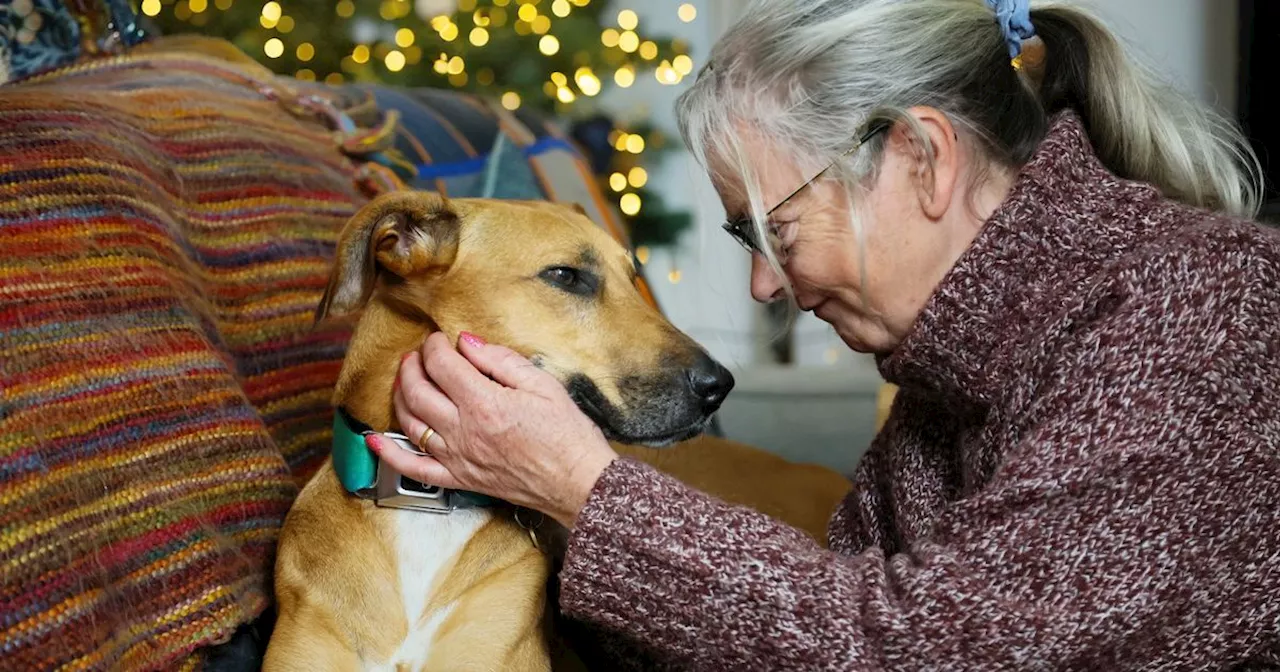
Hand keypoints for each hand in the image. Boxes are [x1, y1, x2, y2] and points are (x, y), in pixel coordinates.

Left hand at [368, 331, 617, 526]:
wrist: (577, 482)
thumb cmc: (567, 435)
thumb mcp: (543, 384)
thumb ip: (501, 361)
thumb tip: (467, 343)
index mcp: (484, 403)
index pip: (442, 365)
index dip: (434, 346)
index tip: (439, 339)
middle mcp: (464, 431)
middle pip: (418, 391)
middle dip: (412, 366)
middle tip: (418, 355)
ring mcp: (458, 458)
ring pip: (410, 423)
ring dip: (400, 396)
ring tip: (405, 380)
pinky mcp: (459, 479)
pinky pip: (414, 469)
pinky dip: (390, 454)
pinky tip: (375, 439)